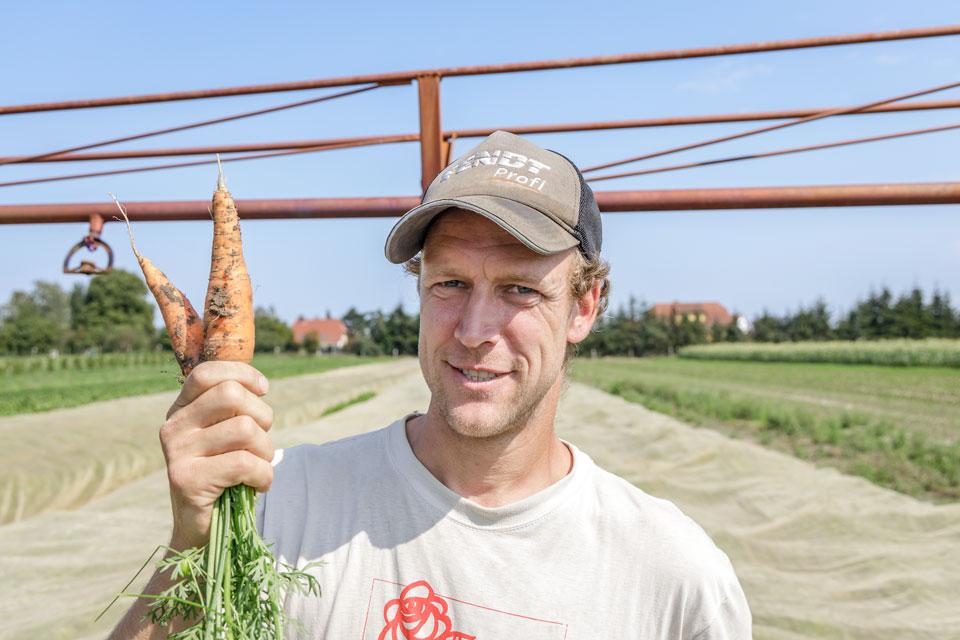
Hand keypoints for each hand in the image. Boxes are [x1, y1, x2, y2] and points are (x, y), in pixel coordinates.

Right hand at [160, 361, 274, 549]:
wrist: (204, 530)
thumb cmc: (225, 476)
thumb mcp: (226, 436)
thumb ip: (233, 409)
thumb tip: (259, 383)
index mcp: (181, 411)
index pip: (207, 373)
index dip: (242, 374)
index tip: (264, 389)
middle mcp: (173, 428)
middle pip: (231, 395)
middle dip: (262, 416)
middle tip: (262, 441)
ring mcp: (177, 453)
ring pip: (245, 429)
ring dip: (266, 451)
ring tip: (259, 467)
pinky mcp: (187, 480)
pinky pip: (244, 463)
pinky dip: (264, 475)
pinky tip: (259, 485)